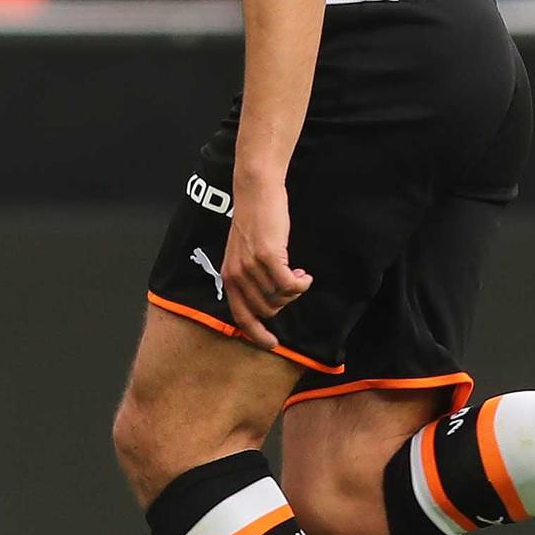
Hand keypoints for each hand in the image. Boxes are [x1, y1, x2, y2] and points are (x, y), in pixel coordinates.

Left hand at [222, 177, 311, 349]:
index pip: (241, 316)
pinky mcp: (269, 256)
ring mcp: (252, 266)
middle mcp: (237, 274)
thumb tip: (269, 301)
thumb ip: (249, 276)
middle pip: (267, 308)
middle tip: (294, 284)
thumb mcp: (243, 252)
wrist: (256, 191)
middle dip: (284, 302)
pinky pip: (290, 285)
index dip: (256, 334)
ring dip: (294, 291)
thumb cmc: (254, 220)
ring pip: (279, 297)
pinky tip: (305, 276)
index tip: (272, 343)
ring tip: (299, 276)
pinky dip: (301, 284)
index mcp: (229, 275)